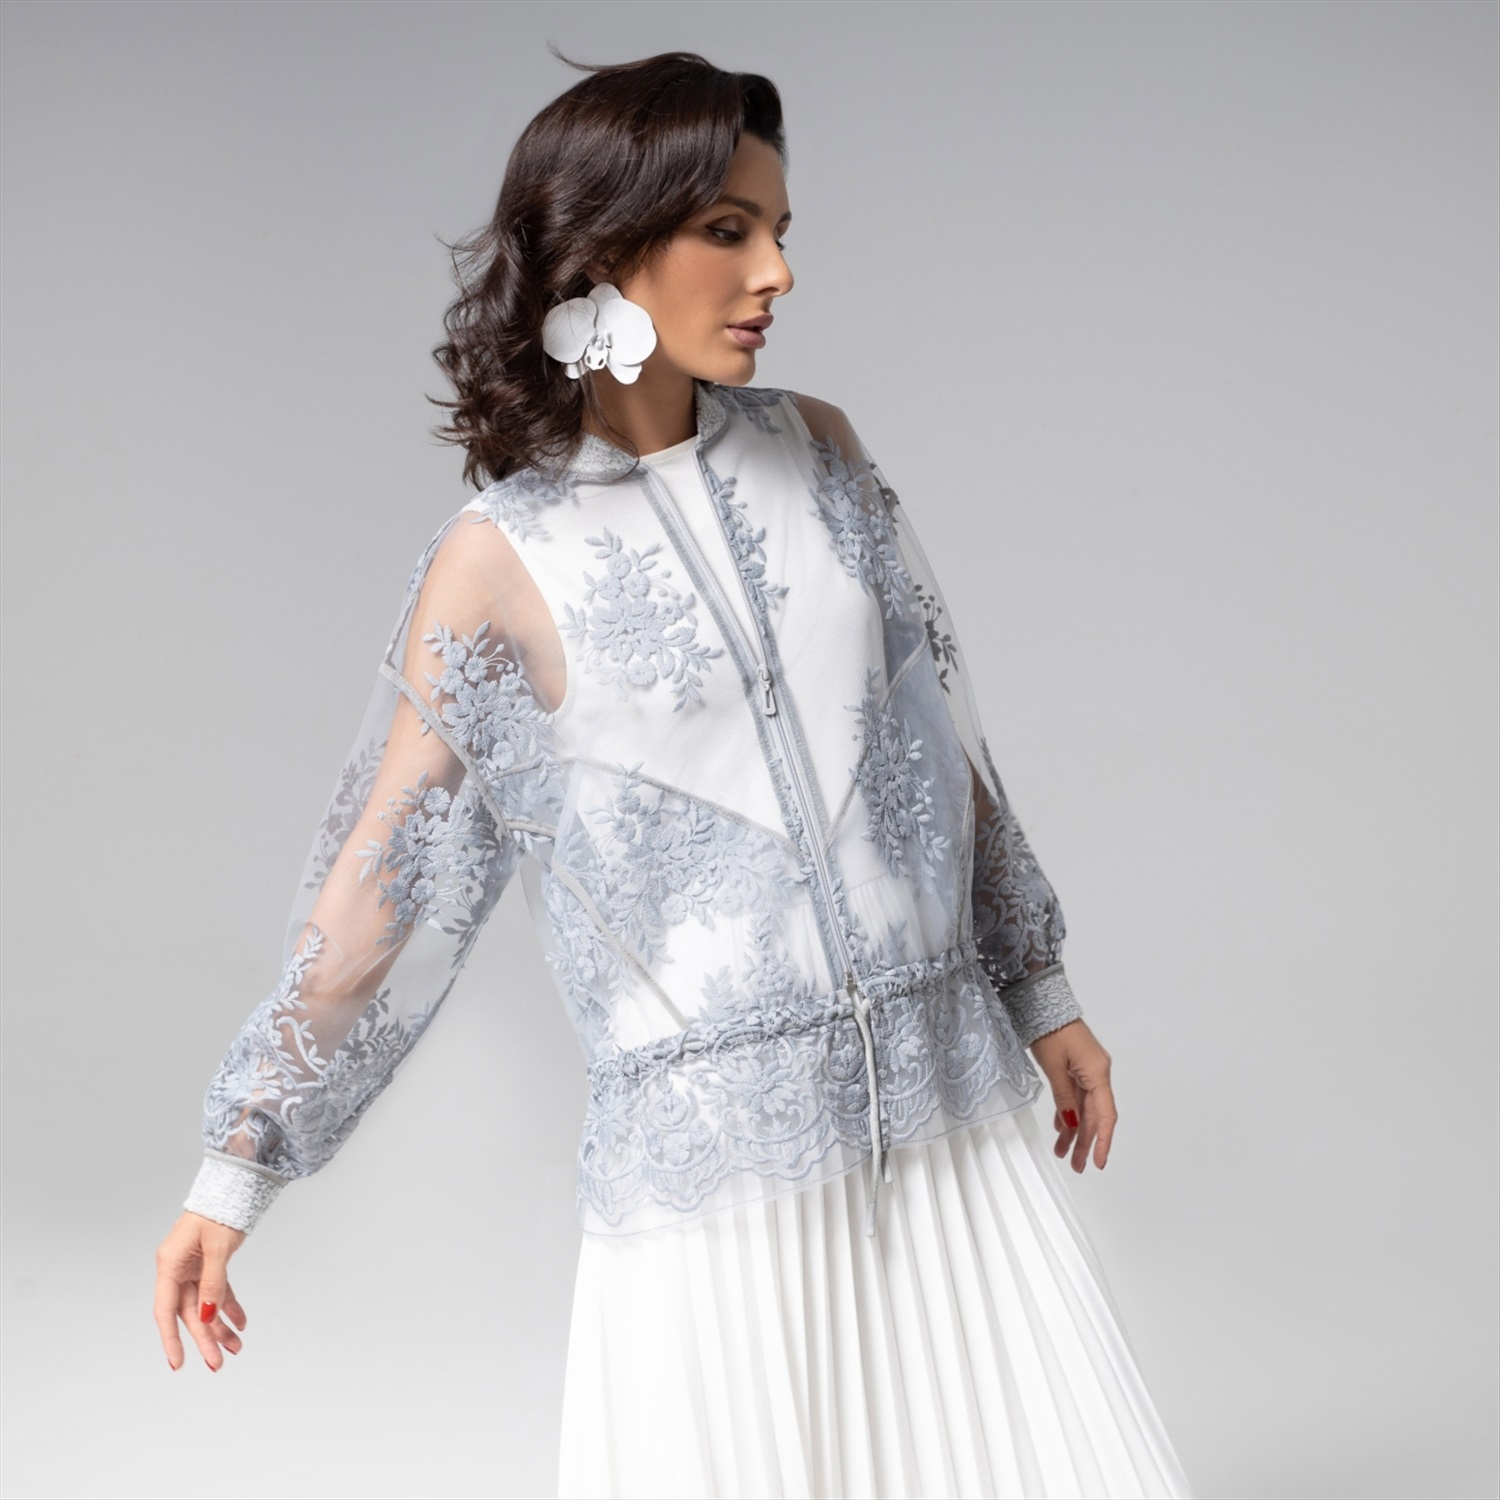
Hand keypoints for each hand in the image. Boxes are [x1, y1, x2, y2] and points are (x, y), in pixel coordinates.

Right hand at [154, 1212, 247, 1370]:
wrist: (236, 1184)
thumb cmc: (219, 1209)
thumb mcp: (217, 1249)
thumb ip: (213, 1284)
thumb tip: (210, 1316)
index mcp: (170, 1263)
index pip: (166, 1310)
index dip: (171, 1339)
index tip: (178, 1363)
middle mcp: (178, 1267)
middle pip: (190, 1312)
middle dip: (205, 1338)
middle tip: (218, 1363)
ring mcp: (193, 1266)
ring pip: (206, 1304)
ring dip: (220, 1326)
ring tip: (236, 1347)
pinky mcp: (210, 1262)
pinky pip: (218, 1290)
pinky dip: (229, 1306)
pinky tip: (240, 1322)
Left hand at [1029, 1019, 1115, 1171]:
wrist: (1042, 1002)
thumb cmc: (1050, 1030)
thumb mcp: (1054, 1068)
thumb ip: (1064, 1099)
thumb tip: (1071, 1125)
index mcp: (1098, 1073)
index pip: (1106, 1115)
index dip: (1103, 1141)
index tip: (1098, 1162)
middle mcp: (1097, 1073)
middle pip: (1094, 1115)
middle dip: (1084, 1142)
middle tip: (1075, 1164)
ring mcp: (1088, 1069)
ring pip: (1084, 1107)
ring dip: (1074, 1129)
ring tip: (1063, 1151)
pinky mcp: (1077, 1065)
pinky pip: (1076, 1095)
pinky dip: (1068, 1111)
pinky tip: (1060, 1127)